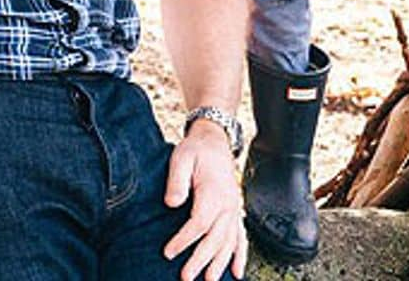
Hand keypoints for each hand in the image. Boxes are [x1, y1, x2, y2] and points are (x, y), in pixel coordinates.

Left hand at [162, 122, 247, 280]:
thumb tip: (171, 203)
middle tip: (186, 277)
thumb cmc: (195, 150)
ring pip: (229, 242)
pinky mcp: (235, 212)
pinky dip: (240, 257)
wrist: (215, 142)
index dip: (184, 240)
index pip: (199, 223)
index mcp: (214, 192)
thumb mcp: (181, 158)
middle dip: (201, 260)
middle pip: (215, 238)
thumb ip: (177, 180)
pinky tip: (236, 274)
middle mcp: (228, 204)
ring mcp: (234, 210)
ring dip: (220, 264)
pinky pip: (241, 238)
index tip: (168, 252)